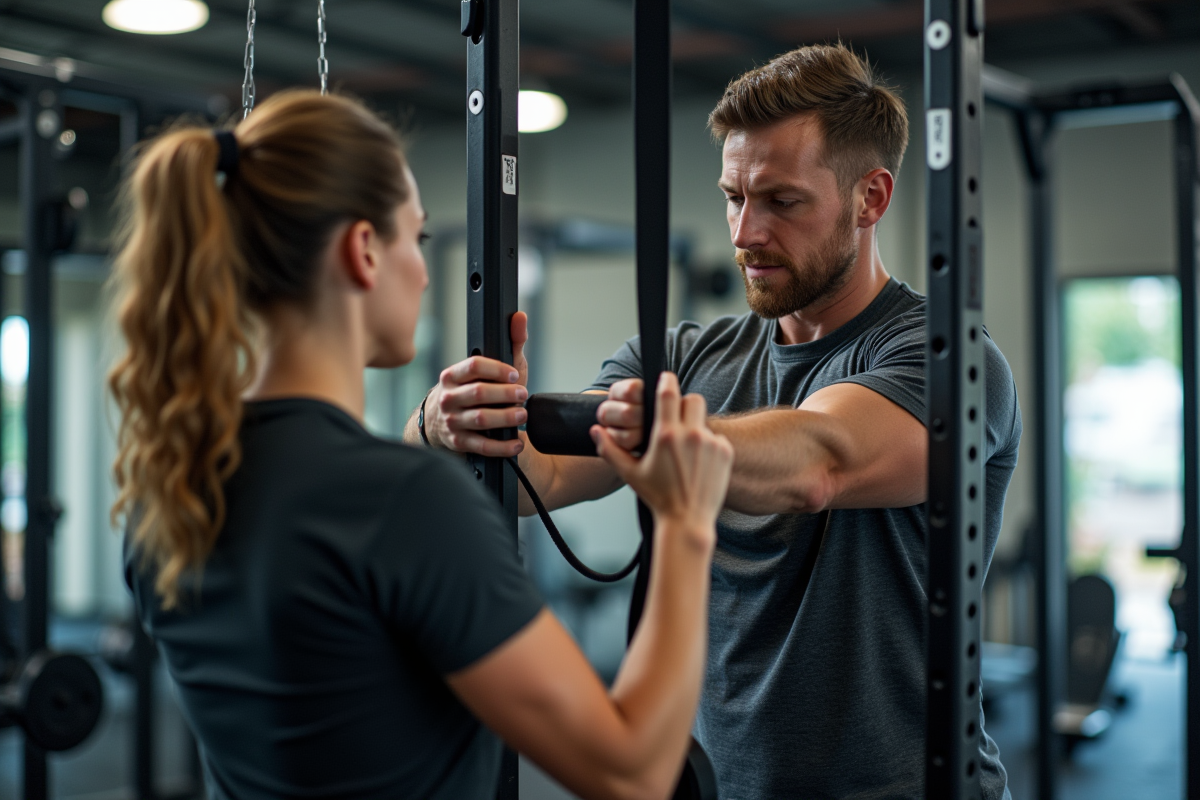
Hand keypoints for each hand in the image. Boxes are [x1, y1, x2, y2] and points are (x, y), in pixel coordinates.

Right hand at [427, 312, 529, 457]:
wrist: (439, 424)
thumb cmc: (470, 391)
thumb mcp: (488, 369)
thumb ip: (509, 343)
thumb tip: (520, 318)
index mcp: (453, 376)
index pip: (474, 366)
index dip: (498, 370)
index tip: (514, 375)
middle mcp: (449, 397)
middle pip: (479, 393)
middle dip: (506, 394)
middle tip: (522, 395)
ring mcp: (452, 421)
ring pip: (481, 419)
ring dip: (506, 418)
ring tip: (521, 416)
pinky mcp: (459, 442)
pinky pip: (482, 446)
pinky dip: (503, 446)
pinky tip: (516, 442)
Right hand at [592, 373, 732, 539]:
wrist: (687, 520)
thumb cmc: (658, 497)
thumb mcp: (630, 474)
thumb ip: (609, 450)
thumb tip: (596, 431)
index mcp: (665, 435)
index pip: (669, 392)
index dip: (667, 381)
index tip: (665, 379)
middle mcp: (690, 435)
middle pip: (692, 399)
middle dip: (684, 405)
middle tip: (676, 420)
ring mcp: (710, 443)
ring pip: (704, 419)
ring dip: (695, 426)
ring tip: (686, 448)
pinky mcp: (725, 452)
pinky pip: (716, 437)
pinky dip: (708, 445)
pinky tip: (698, 462)